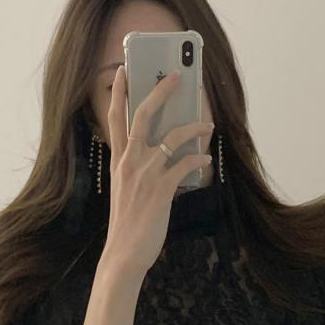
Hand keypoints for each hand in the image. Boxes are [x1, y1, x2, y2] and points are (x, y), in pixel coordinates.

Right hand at [101, 64, 212, 285]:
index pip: (115, 118)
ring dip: (194, 126)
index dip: (119, 93)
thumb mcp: (127, 188)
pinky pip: (185, 164)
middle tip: (175, 76)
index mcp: (119, 160)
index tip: (123, 71)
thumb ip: (138, 166)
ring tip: (208, 123)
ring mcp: (145, 174)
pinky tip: (206, 156)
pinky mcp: (161, 189)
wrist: (124, 253)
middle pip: (142, 115)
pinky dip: (198, 157)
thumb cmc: (128, 222)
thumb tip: (164, 148)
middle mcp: (129, 162)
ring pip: (172, 137)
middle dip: (160, 92)